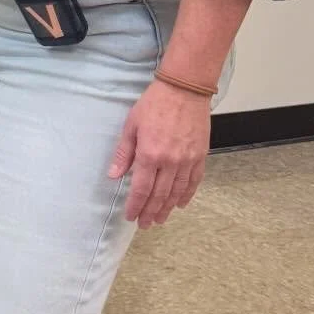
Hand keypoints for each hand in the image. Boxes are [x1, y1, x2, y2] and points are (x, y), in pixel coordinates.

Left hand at [108, 81, 210, 227]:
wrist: (185, 89)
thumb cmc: (154, 104)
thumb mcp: (131, 125)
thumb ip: (124, 153)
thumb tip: (113, 175)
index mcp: (149, 154)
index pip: (141, 189)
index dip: (135, 205)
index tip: (131, 217)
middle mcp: (170, 162)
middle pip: (159, 195)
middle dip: (150, 212)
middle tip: (145, 224)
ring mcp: (187, 160)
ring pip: (177, 192)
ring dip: (167, 208)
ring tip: (160, 219)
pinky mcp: (200, 155)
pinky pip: (194, 181)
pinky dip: (187, 194)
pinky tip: (180, 204)